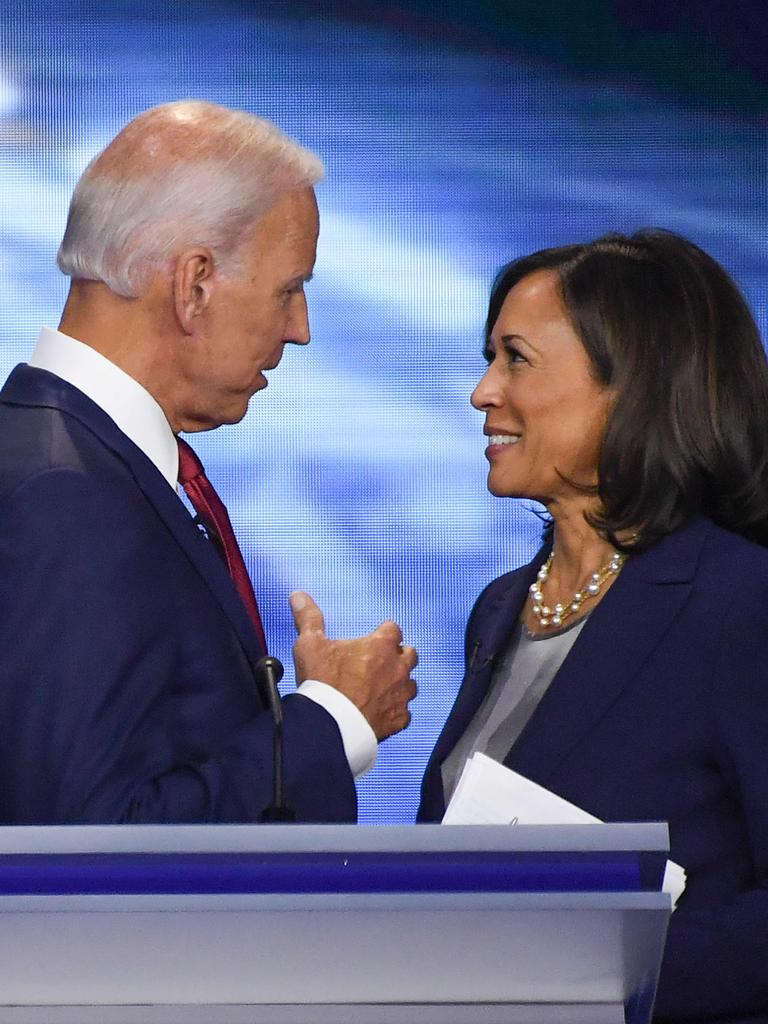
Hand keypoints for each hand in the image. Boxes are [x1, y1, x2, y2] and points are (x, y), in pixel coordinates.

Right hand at [289, 591, 417, 740]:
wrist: (330, 724)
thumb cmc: (322, 681)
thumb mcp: (310, 644)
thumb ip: (309, 617)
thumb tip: (298, 595)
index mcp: (381, 645)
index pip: (393, 629)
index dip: (383, 633)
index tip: (374, 639)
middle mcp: (398, 667)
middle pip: (410, 654)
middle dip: (398, 656)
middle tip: (379, 663)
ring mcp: (401, 694)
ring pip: (411, 684)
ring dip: (399, 684)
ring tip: (381, 689)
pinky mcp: (399, 719)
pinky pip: (405, 713)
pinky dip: (395, 711)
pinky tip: (381, 713)